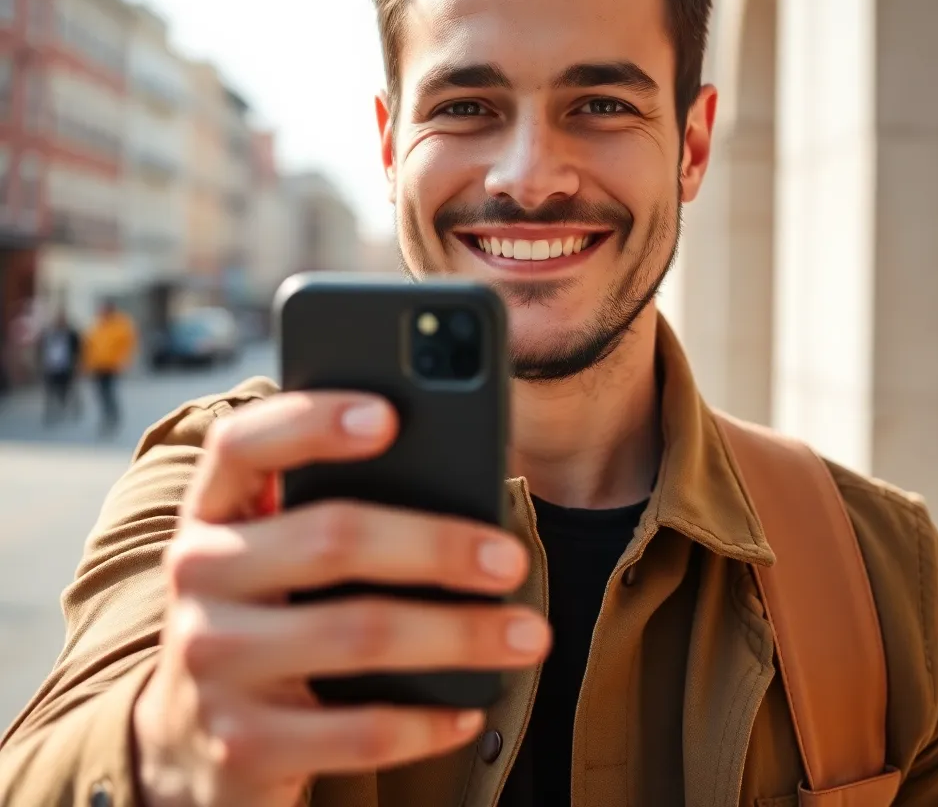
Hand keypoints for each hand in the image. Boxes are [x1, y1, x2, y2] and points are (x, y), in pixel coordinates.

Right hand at [133, 392, 546, 806]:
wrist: (188, 739)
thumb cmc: (269, 611)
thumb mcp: (279, 551)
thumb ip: (335, 506)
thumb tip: (461, 482)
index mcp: (214, 511)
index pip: (244, 443)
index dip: (312, 421)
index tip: (389, 415)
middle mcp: (200, 575)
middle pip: (330, 538)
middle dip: (436, 545)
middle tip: (510, 560)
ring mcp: (211, 662)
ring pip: (358, 635)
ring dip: (459, 635)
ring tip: (527, 635)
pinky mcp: (240, 744)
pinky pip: (357, 731)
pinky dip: (427, 721)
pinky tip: (469, 709)